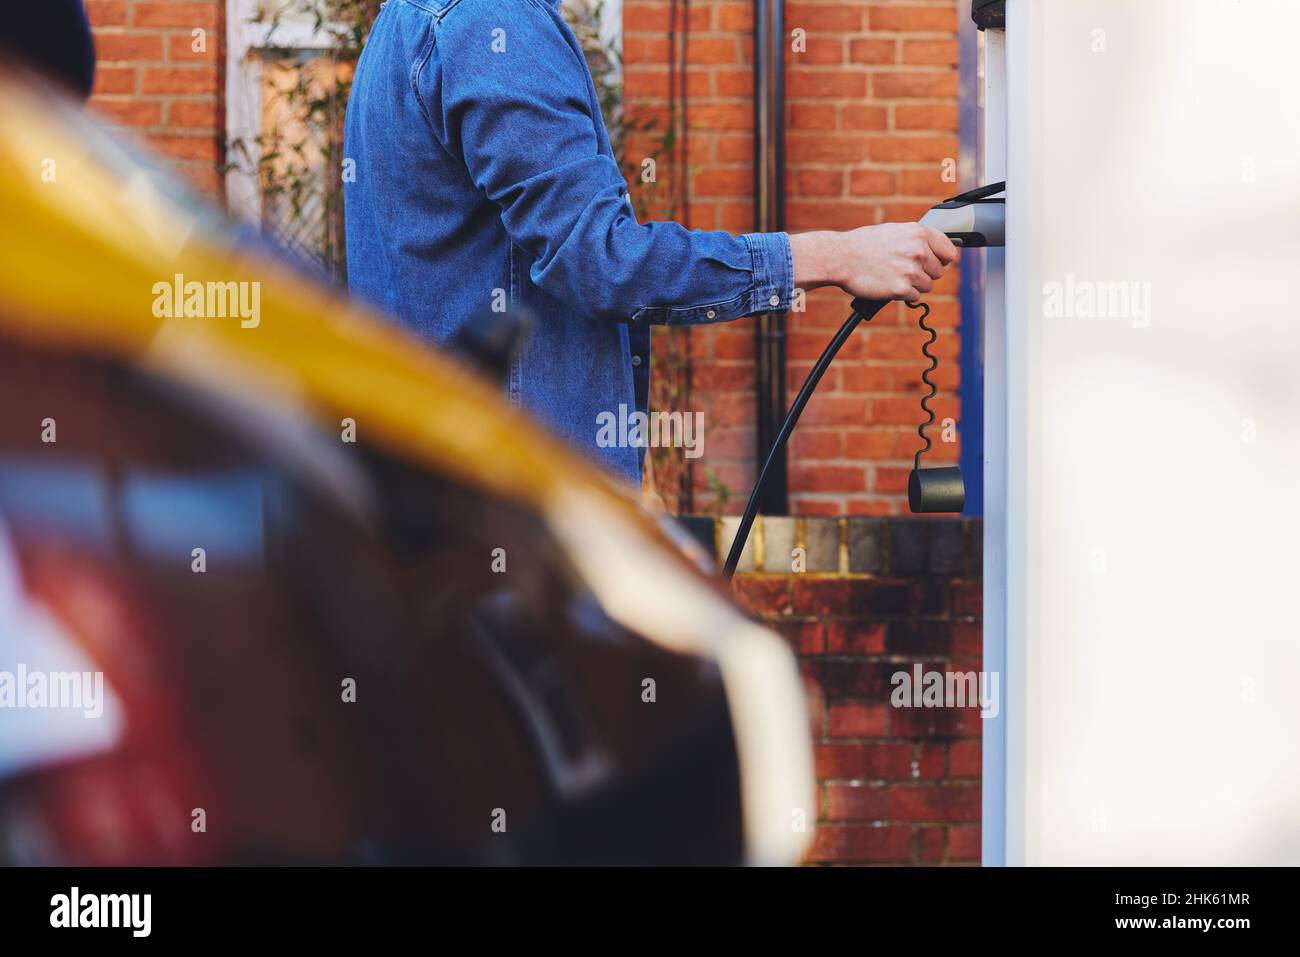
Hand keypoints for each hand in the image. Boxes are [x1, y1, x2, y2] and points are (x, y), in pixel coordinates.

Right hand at [791, 223, 957, 302]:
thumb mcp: (894, 231)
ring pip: (927, 286)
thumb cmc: (864, 244)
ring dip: (913, 285)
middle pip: (938, 272)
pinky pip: (914, 297)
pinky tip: (889, 285)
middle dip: (924, 274)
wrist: (841, 258)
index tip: (936, 263)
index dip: (942, 260)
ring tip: (893, 276)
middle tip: (903, 270)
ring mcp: (910, 270)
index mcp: (918, 232)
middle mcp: (918, 250)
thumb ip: (917, 239)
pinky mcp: (901, 289)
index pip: (949, 252)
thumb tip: (936, 252)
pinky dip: (903, 295)